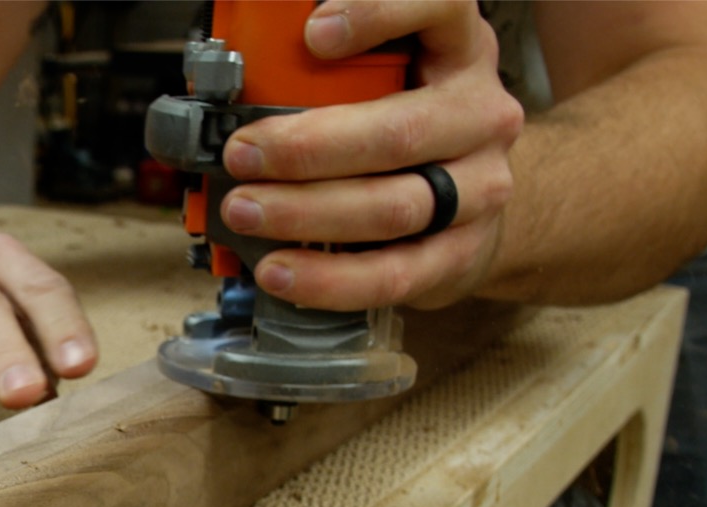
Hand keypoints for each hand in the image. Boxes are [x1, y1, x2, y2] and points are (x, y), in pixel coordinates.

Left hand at [216, 0, 523, 310]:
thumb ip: (324, 69)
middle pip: (399, 132)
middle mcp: (478, 114)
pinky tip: (280, 272)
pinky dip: (328, 279)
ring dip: (306, 213)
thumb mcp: (383, 74)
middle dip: (307, 148)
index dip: (380, 15)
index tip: (313, 34)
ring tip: (245, 211)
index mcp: (458, 50)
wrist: (471, 196)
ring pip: (392, 207)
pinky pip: (392, 273)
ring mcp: (478, 187)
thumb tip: (229, 80)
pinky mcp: (460, 252)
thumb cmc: (407, 119)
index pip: (440, 7)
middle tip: (242, 154)